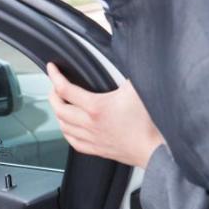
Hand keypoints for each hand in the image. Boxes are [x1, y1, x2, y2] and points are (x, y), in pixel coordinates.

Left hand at [46, 63, 164, 167]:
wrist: (156, 150)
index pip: (65, 88)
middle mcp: (89, 123)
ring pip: (63, 126)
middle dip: (52, 94)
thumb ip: (130, 71)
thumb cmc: (150, 122)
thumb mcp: (138, 88)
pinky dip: (66, 132)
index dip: (55, 76)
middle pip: (58, 108)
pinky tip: (68, 127)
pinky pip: (73, 142)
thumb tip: (128, 58)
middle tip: (55, 86)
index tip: (52, 67)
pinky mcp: (97, 149)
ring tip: (61, 104)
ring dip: (58, 113)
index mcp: (95, 107)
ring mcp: (91, 138)